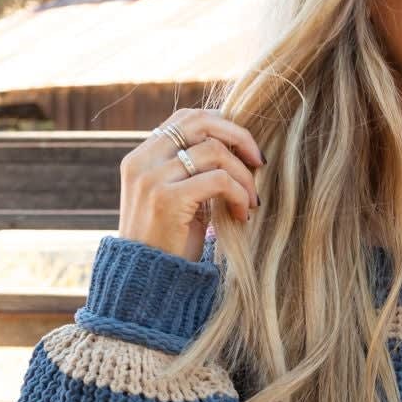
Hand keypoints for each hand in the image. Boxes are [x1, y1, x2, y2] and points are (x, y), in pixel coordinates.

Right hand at [117, 108, 263, 261]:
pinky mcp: (167, 199)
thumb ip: (192, 172)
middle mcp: (142, 161)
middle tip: (259, 163)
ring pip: (215, 151)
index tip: (245, 151)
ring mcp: (152, 178)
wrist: (146, 283)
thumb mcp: (177, 200)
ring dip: (243, 176)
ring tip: (251, 201)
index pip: (187, 118)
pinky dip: (239, 194)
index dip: (223, 126)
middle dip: (239, 137)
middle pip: (201, 122)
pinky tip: (242, 215)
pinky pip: (219, 180)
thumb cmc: (169, 245)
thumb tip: (234, 147)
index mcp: (142, 157)